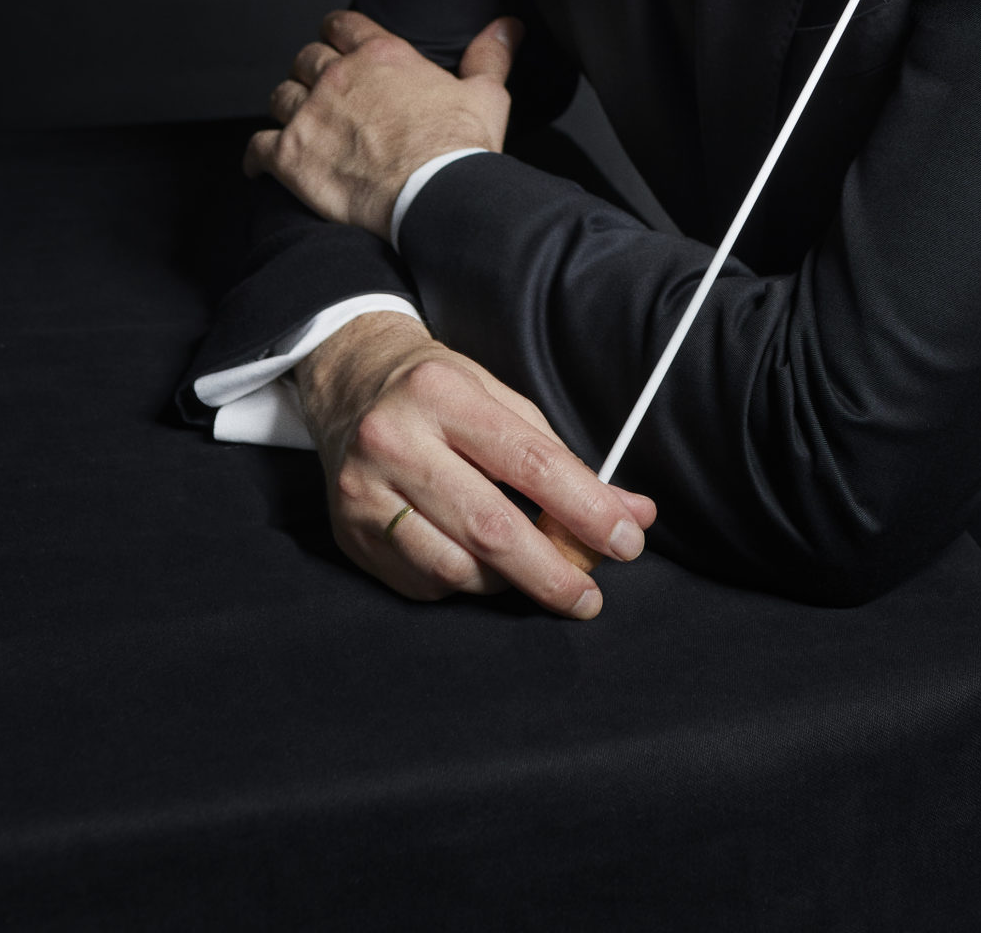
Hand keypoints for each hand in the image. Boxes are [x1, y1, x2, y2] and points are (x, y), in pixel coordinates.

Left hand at [244, 10, 517, 236]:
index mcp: (382, 56)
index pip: (342, 24)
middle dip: (310, 72)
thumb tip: (508, 25)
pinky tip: (260, 165)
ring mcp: (310, 115)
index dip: (335, 31)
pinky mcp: (290, 157)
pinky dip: (256, 156)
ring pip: (280, 96)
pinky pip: (257, 147)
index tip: (335, 41)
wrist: (433, 197)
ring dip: (286, 107)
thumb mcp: (486, 94)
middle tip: (320, 91)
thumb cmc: (460, 149)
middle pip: (306, 58)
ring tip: (296, 123)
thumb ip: (490, 55)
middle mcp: (339, 77)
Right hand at [296, 311, 656, 618]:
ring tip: (527, 565)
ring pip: (457, 569)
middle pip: (491, 528)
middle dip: (553, 571)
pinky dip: (464, 581)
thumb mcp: (500, 400)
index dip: (586, 509)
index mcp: (441, 394)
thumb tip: (630, 513)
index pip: (529, 463)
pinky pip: (425, 584)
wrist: (350, 384)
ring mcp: (364, 492)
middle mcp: (394, 441)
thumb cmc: (437, 392)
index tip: (626, 540)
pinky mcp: (351, 535)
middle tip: (589, 594)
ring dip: (508, 580)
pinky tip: (474, 559)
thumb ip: (562, 459)